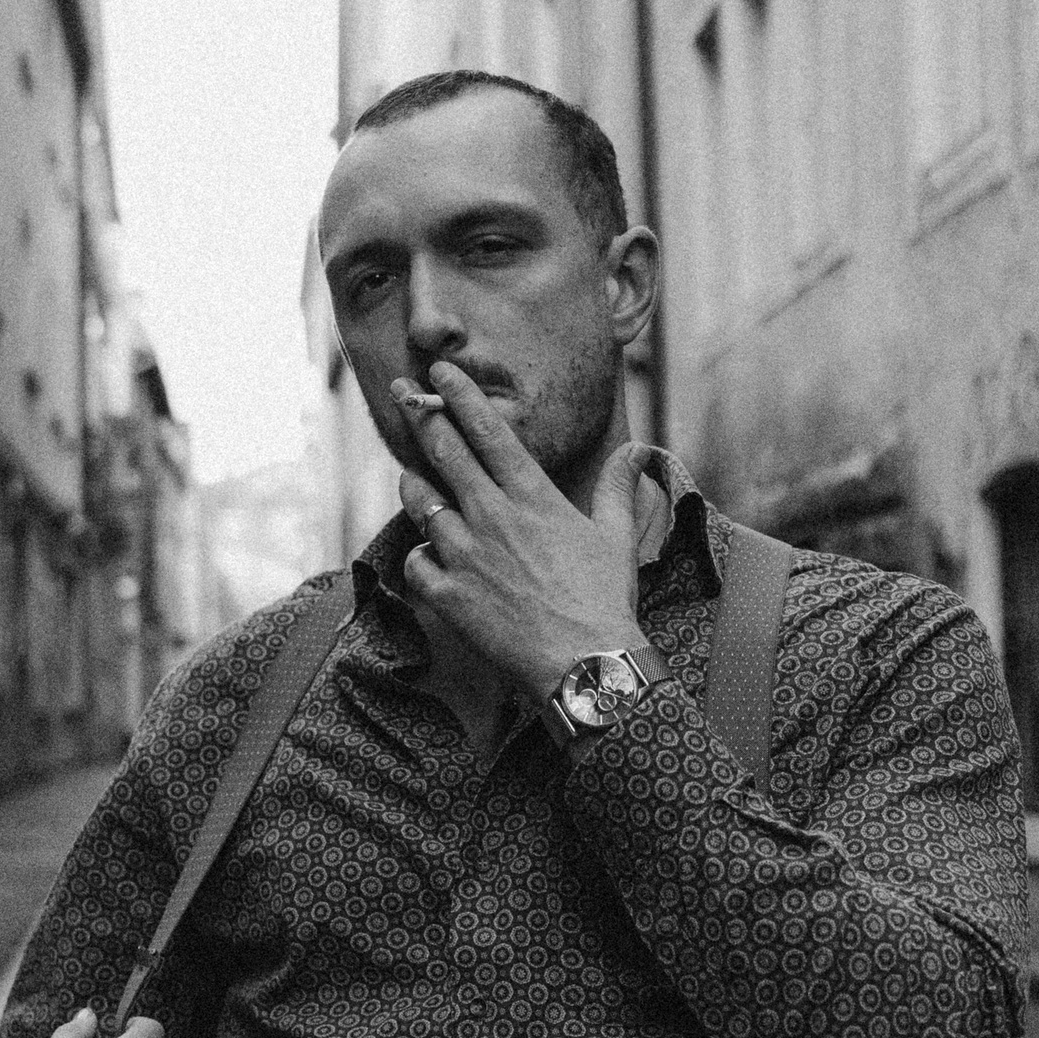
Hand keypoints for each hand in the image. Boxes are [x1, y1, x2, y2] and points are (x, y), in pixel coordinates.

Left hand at [395, 359, 651, 698]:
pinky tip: (428, 555)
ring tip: (410, 475)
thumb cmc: (606, 601)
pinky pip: (416, 561)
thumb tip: (636, 449)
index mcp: (533, 498)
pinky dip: (419, 555)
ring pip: (421, 503)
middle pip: (445, 454)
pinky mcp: (448, 595)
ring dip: (413, 484)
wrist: (585, 664)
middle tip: (401, 397)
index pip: (489, 432)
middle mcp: (492, 517)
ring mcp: (465, 556)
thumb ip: (619, 488)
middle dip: (421, 419)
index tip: (439, 372)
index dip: (460, 396)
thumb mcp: (619, 537)